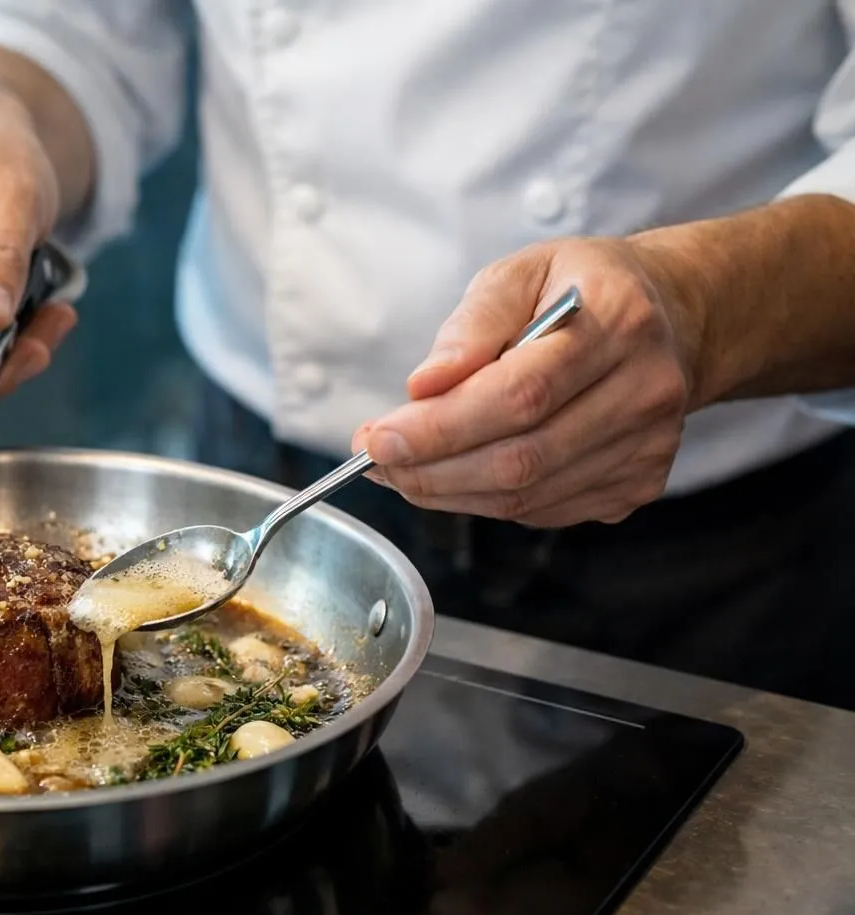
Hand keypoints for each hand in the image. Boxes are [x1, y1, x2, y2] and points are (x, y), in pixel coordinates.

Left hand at [353, 238, 702, 526]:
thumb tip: (424, 386)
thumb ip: (471, 326)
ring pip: (527, 496)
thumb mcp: (520, 273)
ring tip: (403, 468)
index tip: (378, 437)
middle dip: (431, 469)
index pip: (520, 395)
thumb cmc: (581, 290)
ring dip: (448, 491)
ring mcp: (649, 447)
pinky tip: (457, 474)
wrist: (670, 318)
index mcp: (618, 322)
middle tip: (377, 458)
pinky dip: (485, 500)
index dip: (441, 427)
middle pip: (521, 458)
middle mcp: (646, 390)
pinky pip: (542, 510)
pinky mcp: (639, 484)